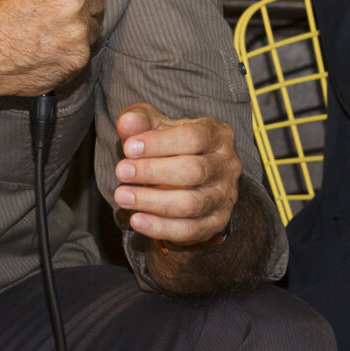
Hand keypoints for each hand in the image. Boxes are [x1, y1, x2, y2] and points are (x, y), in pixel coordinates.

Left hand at [113, 102, 240, 245]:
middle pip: (193, 171)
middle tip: (121, 172)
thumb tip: (128, 122)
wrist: (187, 180)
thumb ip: (142, 121)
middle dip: (152, 172)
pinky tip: (136, 220)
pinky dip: (160, 227)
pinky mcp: (216, 223)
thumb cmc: (170, 147)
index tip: (128, 148)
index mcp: (218, 135)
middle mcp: (228, 165)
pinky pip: (189, 230)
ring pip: (191, 204)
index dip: (159, 143)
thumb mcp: (157, 127)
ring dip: (152, 201)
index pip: (192, 137)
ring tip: (122, 196)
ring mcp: (224, 196)